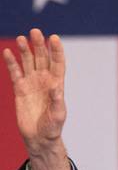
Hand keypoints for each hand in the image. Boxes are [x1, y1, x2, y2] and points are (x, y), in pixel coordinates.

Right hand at [3, 29, 67, 153]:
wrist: (39, 137)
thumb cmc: (53, 127)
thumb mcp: (58, 114)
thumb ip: (58, 100)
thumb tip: (56, 86)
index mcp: (57, 84)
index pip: (58, 63)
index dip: (56, 51)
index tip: (54, 38)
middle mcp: (45, 80)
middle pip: (42, 58)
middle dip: (39, 45)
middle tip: (35, 32)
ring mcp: (32, 83)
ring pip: (28, 62)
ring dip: (25, 50)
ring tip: (21, 39)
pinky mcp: (20, 88)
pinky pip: (15, 72)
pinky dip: (11, 62)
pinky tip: (7, 52)